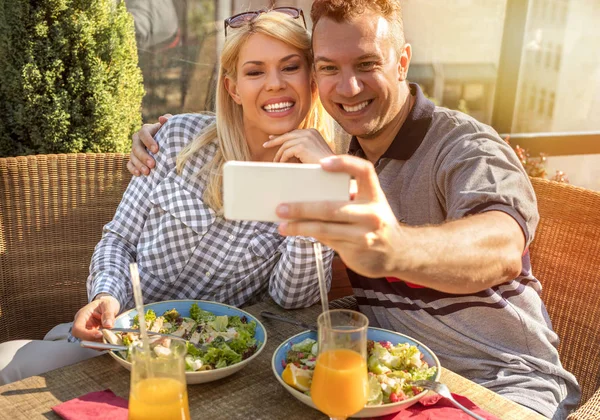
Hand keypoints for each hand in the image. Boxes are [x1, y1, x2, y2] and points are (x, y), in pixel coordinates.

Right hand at [71, 295, 120, 341]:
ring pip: (90, 343)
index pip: (77, 329)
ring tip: (111, 341)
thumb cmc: (105, 303)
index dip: (86, 334)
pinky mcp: (93, 336)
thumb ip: (108, 314)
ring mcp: (87, 332)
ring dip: (100, 344)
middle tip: (108, 340)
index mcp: (82, 316)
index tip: (99, 334)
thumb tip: (108, 325)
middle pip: (83, 338)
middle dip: (95, 341)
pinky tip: (111, 342)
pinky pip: (96, 343)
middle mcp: (82, 325)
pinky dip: (103, 344)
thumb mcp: (108, 304)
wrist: (108, 306)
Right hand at [127, 114, 171, 175]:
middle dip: (143, 156)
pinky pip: (129, 163)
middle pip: (136, 146)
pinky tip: (139, 174)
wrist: (170, 146)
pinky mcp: (134, 159)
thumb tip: (162, 119)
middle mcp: (139, 139)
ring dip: (139, 164)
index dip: (148, 141)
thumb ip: (169, 121)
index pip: (144, 132)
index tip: (156, 150)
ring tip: (147, 172)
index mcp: (147, 130)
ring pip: (132, 155)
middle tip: (152, 165)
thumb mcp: (172, 128)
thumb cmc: (172, 135)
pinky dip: (133, 169)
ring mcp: (135, 149)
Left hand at [263, 129, 334, 163]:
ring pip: (285, 145)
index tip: (272, 139)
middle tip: (266, 144)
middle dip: (275, 140)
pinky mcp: (302, 146)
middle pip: (287, 135)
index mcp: (312, 132)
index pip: (293, 132)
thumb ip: (301, 148)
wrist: (333, 170)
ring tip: (276, 161)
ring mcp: (305, 138)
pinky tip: (281, 164)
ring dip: (279, 154)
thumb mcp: (312, 152)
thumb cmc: (323, 164)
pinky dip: (282, 158)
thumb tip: (286, 150)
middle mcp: (309, 132)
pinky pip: (287, 152)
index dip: (282, 136)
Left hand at [276, 155, 403, 278]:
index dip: (344, 164)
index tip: (322, 164)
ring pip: (325, 228)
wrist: (397, 253)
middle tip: (281, 207)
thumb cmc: (373, 222)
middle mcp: (372, 213)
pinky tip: (294, 232)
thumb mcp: (367, 206)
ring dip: (299, 226)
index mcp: (375, 194)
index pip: (364, 171)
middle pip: (331, 207)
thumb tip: (305, 195)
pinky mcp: (356, 250)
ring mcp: (365, 234)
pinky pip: (327, 240)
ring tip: (281, 224)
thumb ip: (345, 199)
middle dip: (302, 208)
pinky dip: (308, 234)